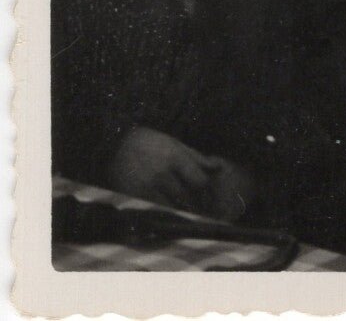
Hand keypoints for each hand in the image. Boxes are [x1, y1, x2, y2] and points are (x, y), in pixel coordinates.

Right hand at [106, 127, 250, 219]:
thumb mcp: (175, 144)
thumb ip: (196, 158)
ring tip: (186, 216)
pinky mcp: (132, 196)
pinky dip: (161, 214)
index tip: (208, 197)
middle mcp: (162, 173)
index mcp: (175, 158)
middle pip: (186, 197)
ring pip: (169, 207)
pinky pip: (152, 210)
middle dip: (196, 206)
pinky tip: (167, 215)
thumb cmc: (150, 143)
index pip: (199, 181)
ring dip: (180, 213)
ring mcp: (146, 187)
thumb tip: (218, 167)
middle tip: (202, 212)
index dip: (206, 192)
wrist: (115, 145)